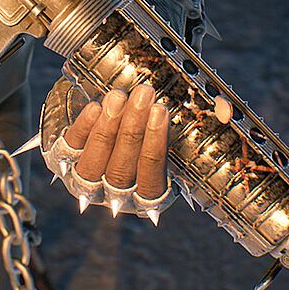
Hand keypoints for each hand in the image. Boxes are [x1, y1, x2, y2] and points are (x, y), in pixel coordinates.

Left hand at [35, 76, 228, 223]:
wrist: (107, 114)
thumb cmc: (150, 120)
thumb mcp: (174, 121)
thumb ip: (203, 115)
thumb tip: (226, 109)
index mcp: (148, 195)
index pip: (151, 179)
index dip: (155, 146)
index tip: (161, 111)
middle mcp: (115, 195)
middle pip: (123, 169)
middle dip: (133, 129)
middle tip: (144, 94)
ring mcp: (86, 181)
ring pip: (96, 164)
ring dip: (108, 129)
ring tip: (118, 97)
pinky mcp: (61, 161)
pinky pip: (71, 149)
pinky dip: (83, 129)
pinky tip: (96, 107)